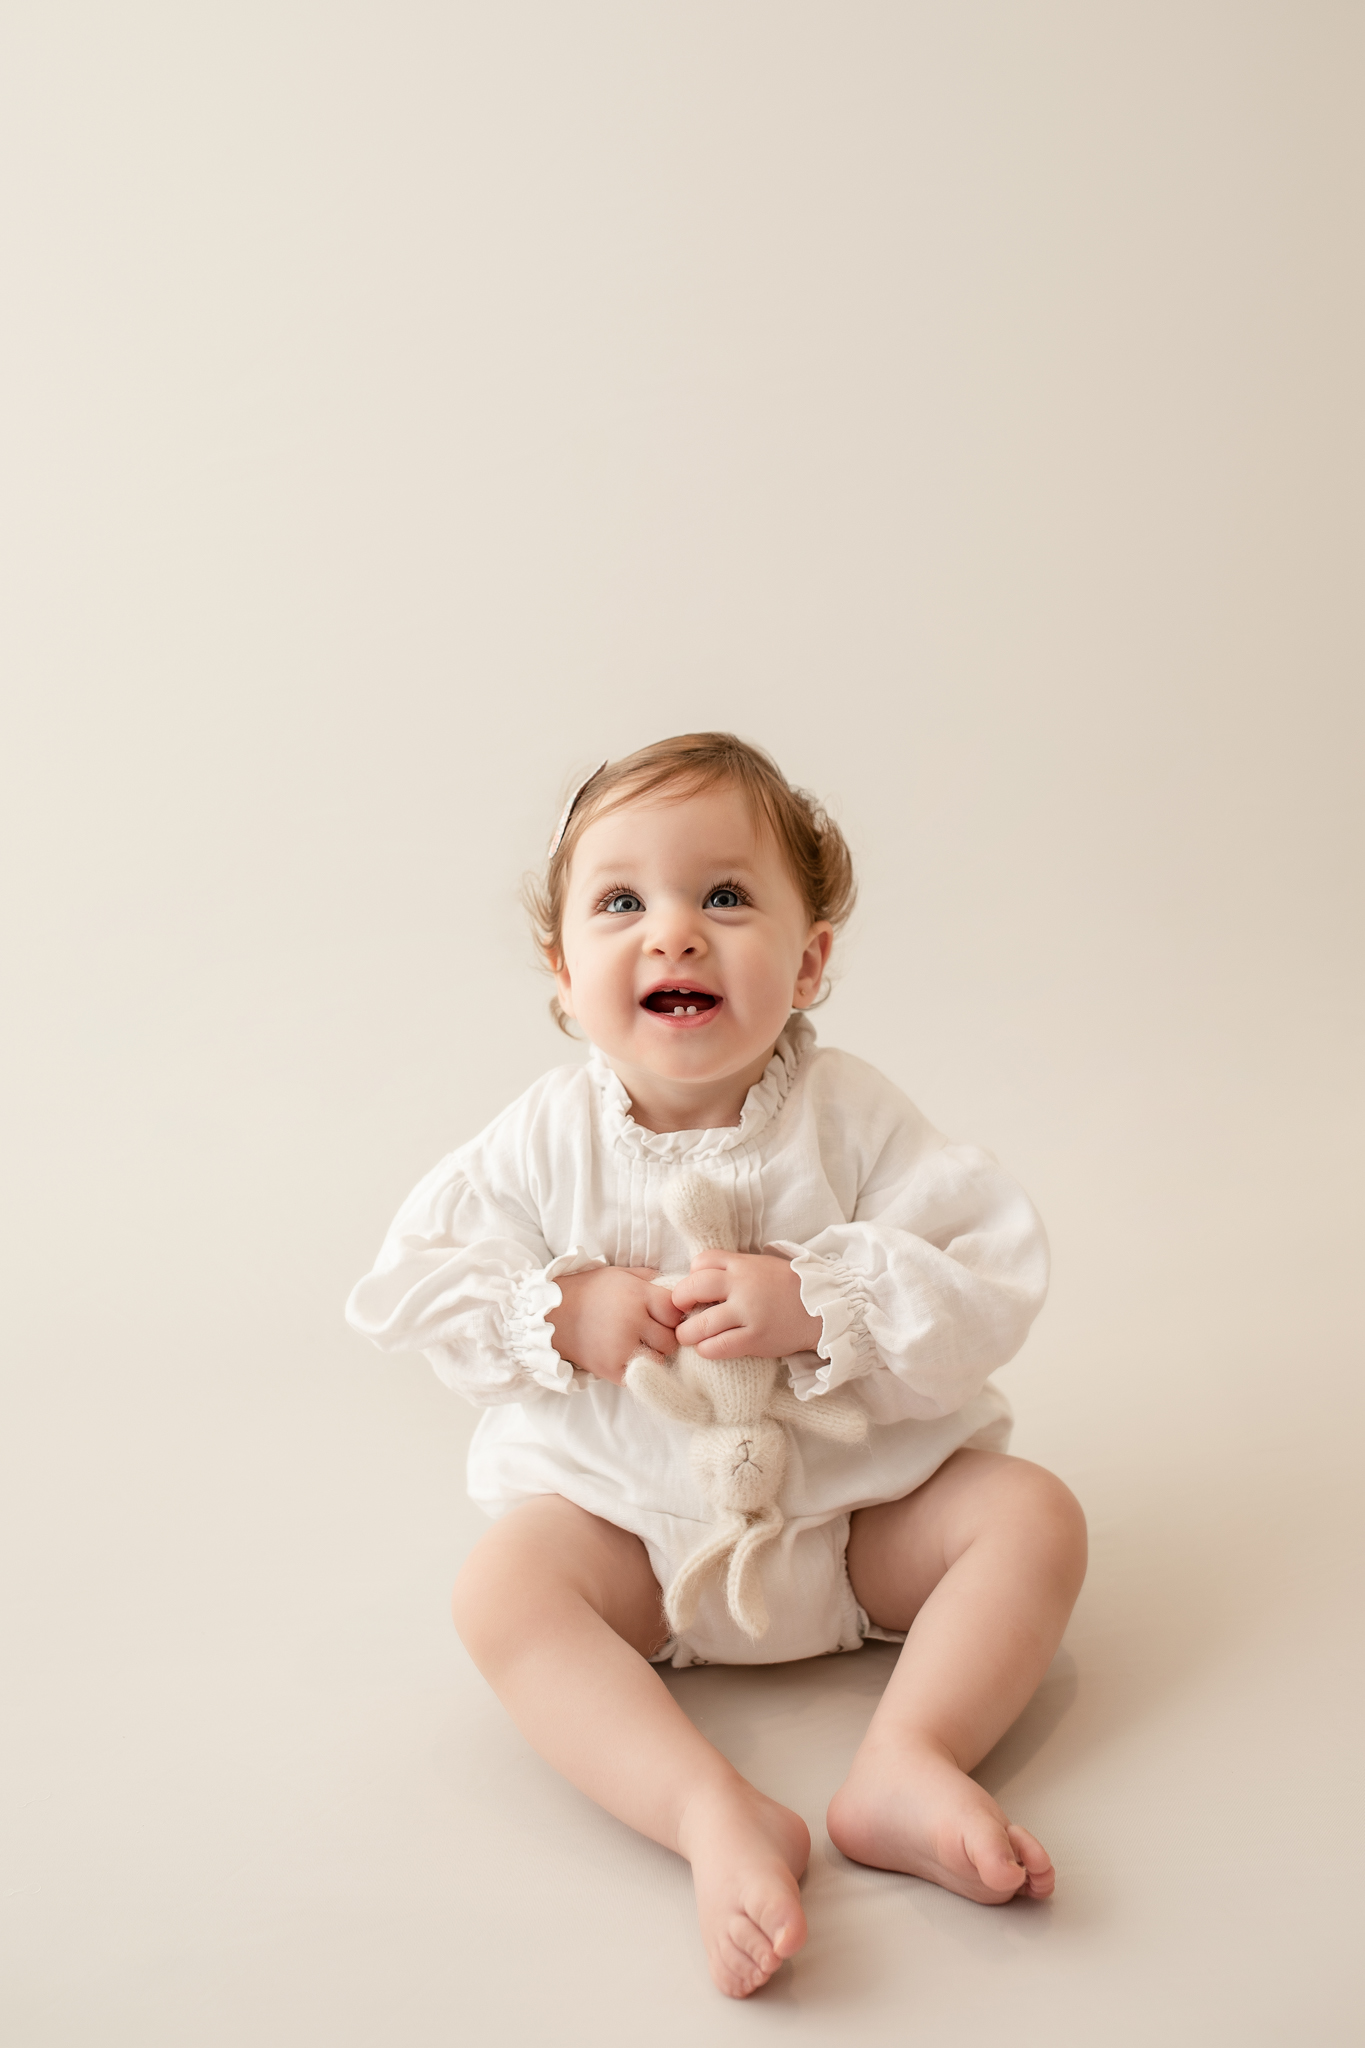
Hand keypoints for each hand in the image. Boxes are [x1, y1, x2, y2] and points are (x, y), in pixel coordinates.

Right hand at [547, 1266, 683, 1383]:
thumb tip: (679, 1289)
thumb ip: (650, 1279)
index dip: (672, 1314)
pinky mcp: (612, 1369)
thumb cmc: (590, 1291)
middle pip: (671, 1339)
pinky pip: (641, 1375)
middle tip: (651, 1332)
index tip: (661, 1314)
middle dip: (665, 1336)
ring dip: (654, 1354)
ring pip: (660, 1359)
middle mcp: (633, 1321)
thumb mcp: (620, 1274)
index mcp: (637, 1295)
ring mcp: (622, 1347)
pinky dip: (639, 1369)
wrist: (552, 1315)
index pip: (675, 1311)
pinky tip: (627, 1355)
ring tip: (639, 1344)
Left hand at [671, 1251, 822, 1360]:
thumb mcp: (762, 1266)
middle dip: (679, 1301)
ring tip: (688, 1336)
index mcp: (743, 1264)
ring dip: (687, 1333)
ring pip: (701, 1324)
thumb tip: (702, 1277)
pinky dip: (706, 1349)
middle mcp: (742, 1286)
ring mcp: (749, 1313)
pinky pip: (719, 1346)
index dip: (691, 1275)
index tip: (695, 1289)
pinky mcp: (756, 1338)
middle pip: (693, 1288)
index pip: (701, 1261)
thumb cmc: (789, 1287)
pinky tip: (707, 1348)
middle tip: (681, 1312)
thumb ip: (734, 1269)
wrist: (824, 1308)